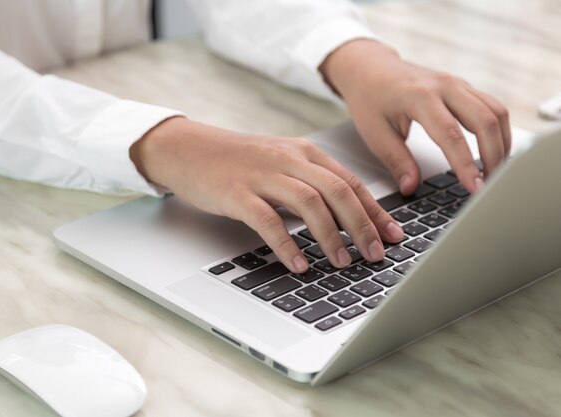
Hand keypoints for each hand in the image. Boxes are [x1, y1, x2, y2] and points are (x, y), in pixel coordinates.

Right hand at [130, 117, 404, 272]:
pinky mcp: (236, 193)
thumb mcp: (280, 165)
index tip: (393, 236)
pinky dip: (287, 244)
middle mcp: (288, 159)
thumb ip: (310, 185)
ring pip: (309, 203)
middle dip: (362, 225)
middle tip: (375, 254)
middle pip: (337, 191)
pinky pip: (267, 220)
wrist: (188, 149)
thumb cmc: (238, 162)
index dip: (376, 211)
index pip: (350, 182)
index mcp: (304, 152)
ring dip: (331, 236)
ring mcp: (262, 175)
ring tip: (343, 263)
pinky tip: (299, 264)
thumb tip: (343, 219)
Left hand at [320, 40, 510, 194]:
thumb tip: (411, 188)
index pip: (451, 134)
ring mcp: (457, 83)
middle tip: (490, 185)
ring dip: (501, 143)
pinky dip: (498, 130)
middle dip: (493, 156)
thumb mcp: (375, 134)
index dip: (466, 164)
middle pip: (485, 120)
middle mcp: (444, 86)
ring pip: (496, 111)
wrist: (370, 68)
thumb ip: (396, 162)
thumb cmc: (370, 98)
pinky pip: (492, 107)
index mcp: (419, 96)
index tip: (475, 188)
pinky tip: (495, 151)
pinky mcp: (463, 87)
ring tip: (495, 172)